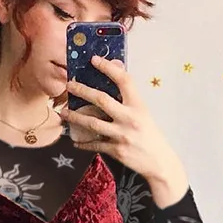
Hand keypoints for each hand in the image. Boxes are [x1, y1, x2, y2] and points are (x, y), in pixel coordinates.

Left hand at [59, 55, 183, 185]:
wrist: (159, 162)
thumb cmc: (150, 135)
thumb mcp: (143, 113)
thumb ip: (128, 99)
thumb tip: (115, 77)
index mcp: (138, 106)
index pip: (124, 81)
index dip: (108, 68)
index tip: (94, 60)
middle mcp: (129, 119)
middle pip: (101, 100)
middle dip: (82, 90)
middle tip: (69, 85)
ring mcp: (121, 135)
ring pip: (92, 123)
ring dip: (75, 117)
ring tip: (63, 112)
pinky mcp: (116, 150)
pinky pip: (94, 144)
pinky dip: (83, 143)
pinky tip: (75, 141)